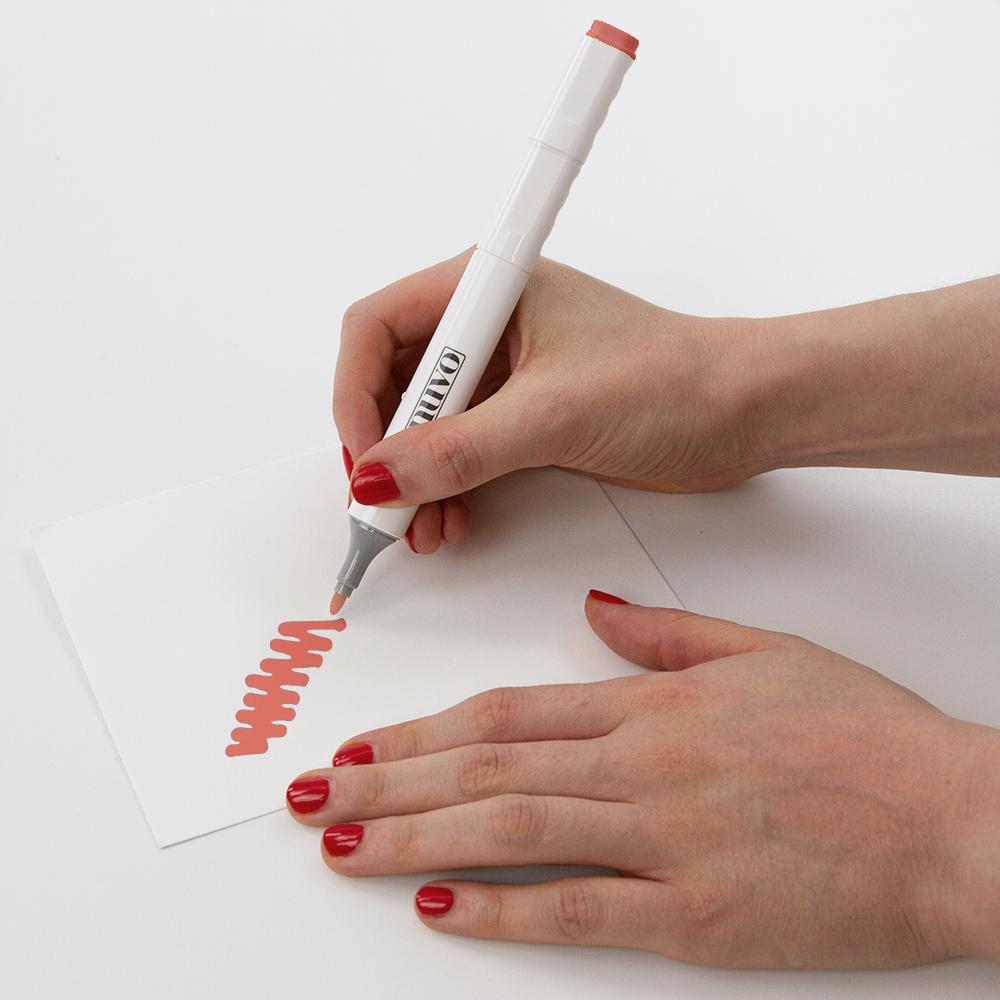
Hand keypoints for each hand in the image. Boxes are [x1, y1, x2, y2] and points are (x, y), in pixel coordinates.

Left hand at [286, 594, 999, 967]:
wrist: (951, 815)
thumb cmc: (864, 733)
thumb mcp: (763, 652)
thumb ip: (665, 633)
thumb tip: (593, 611)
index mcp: (651, 703)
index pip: (508, 711)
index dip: (424, 728)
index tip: (364, 743)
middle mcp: (640, 763)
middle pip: (486, 767)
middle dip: (389, 780)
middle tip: (314, 793)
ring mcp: (663, 837)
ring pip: (511, 829)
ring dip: (416, 838)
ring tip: (343, 842)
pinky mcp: (694, 913)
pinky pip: (579, 907)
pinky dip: (502, 910)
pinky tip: (440, 908)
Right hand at [334, 251, 769, 553]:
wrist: (746, 412)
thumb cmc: (674, 380)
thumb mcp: (552, 414)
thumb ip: (459, 449)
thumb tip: (380, 476)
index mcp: (489, 289)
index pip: (378, 329)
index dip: (357, 395)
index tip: (364, 457)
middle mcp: (489, 326)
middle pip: (394, 382)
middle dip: (385, 447)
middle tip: (384, 506)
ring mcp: (507, 373)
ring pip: (425, 424)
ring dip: (414, 477)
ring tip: (422, 526)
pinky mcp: (526, 415)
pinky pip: (462, 450)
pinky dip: (448, 486)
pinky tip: (453, 519)